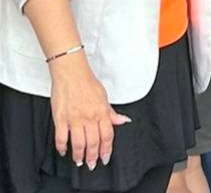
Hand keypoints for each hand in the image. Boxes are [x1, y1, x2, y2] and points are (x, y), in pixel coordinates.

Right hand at [49, 55, 130, 169]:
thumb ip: (111, 112)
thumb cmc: (87, 82)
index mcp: (101, 112)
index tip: (106, 157)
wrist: (71, 73)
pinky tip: (64, 151)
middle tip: (92, 163)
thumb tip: (123, 121)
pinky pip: (61, 137)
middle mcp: (89, 117)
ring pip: (78, 143)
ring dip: (79, 155)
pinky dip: (62, 147)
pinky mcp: (60, 118)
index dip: (107, 149)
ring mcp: (74, 118)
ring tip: (79, 161)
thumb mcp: (104, 97)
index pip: (107, 135)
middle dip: (94, 156)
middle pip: (93, 142)